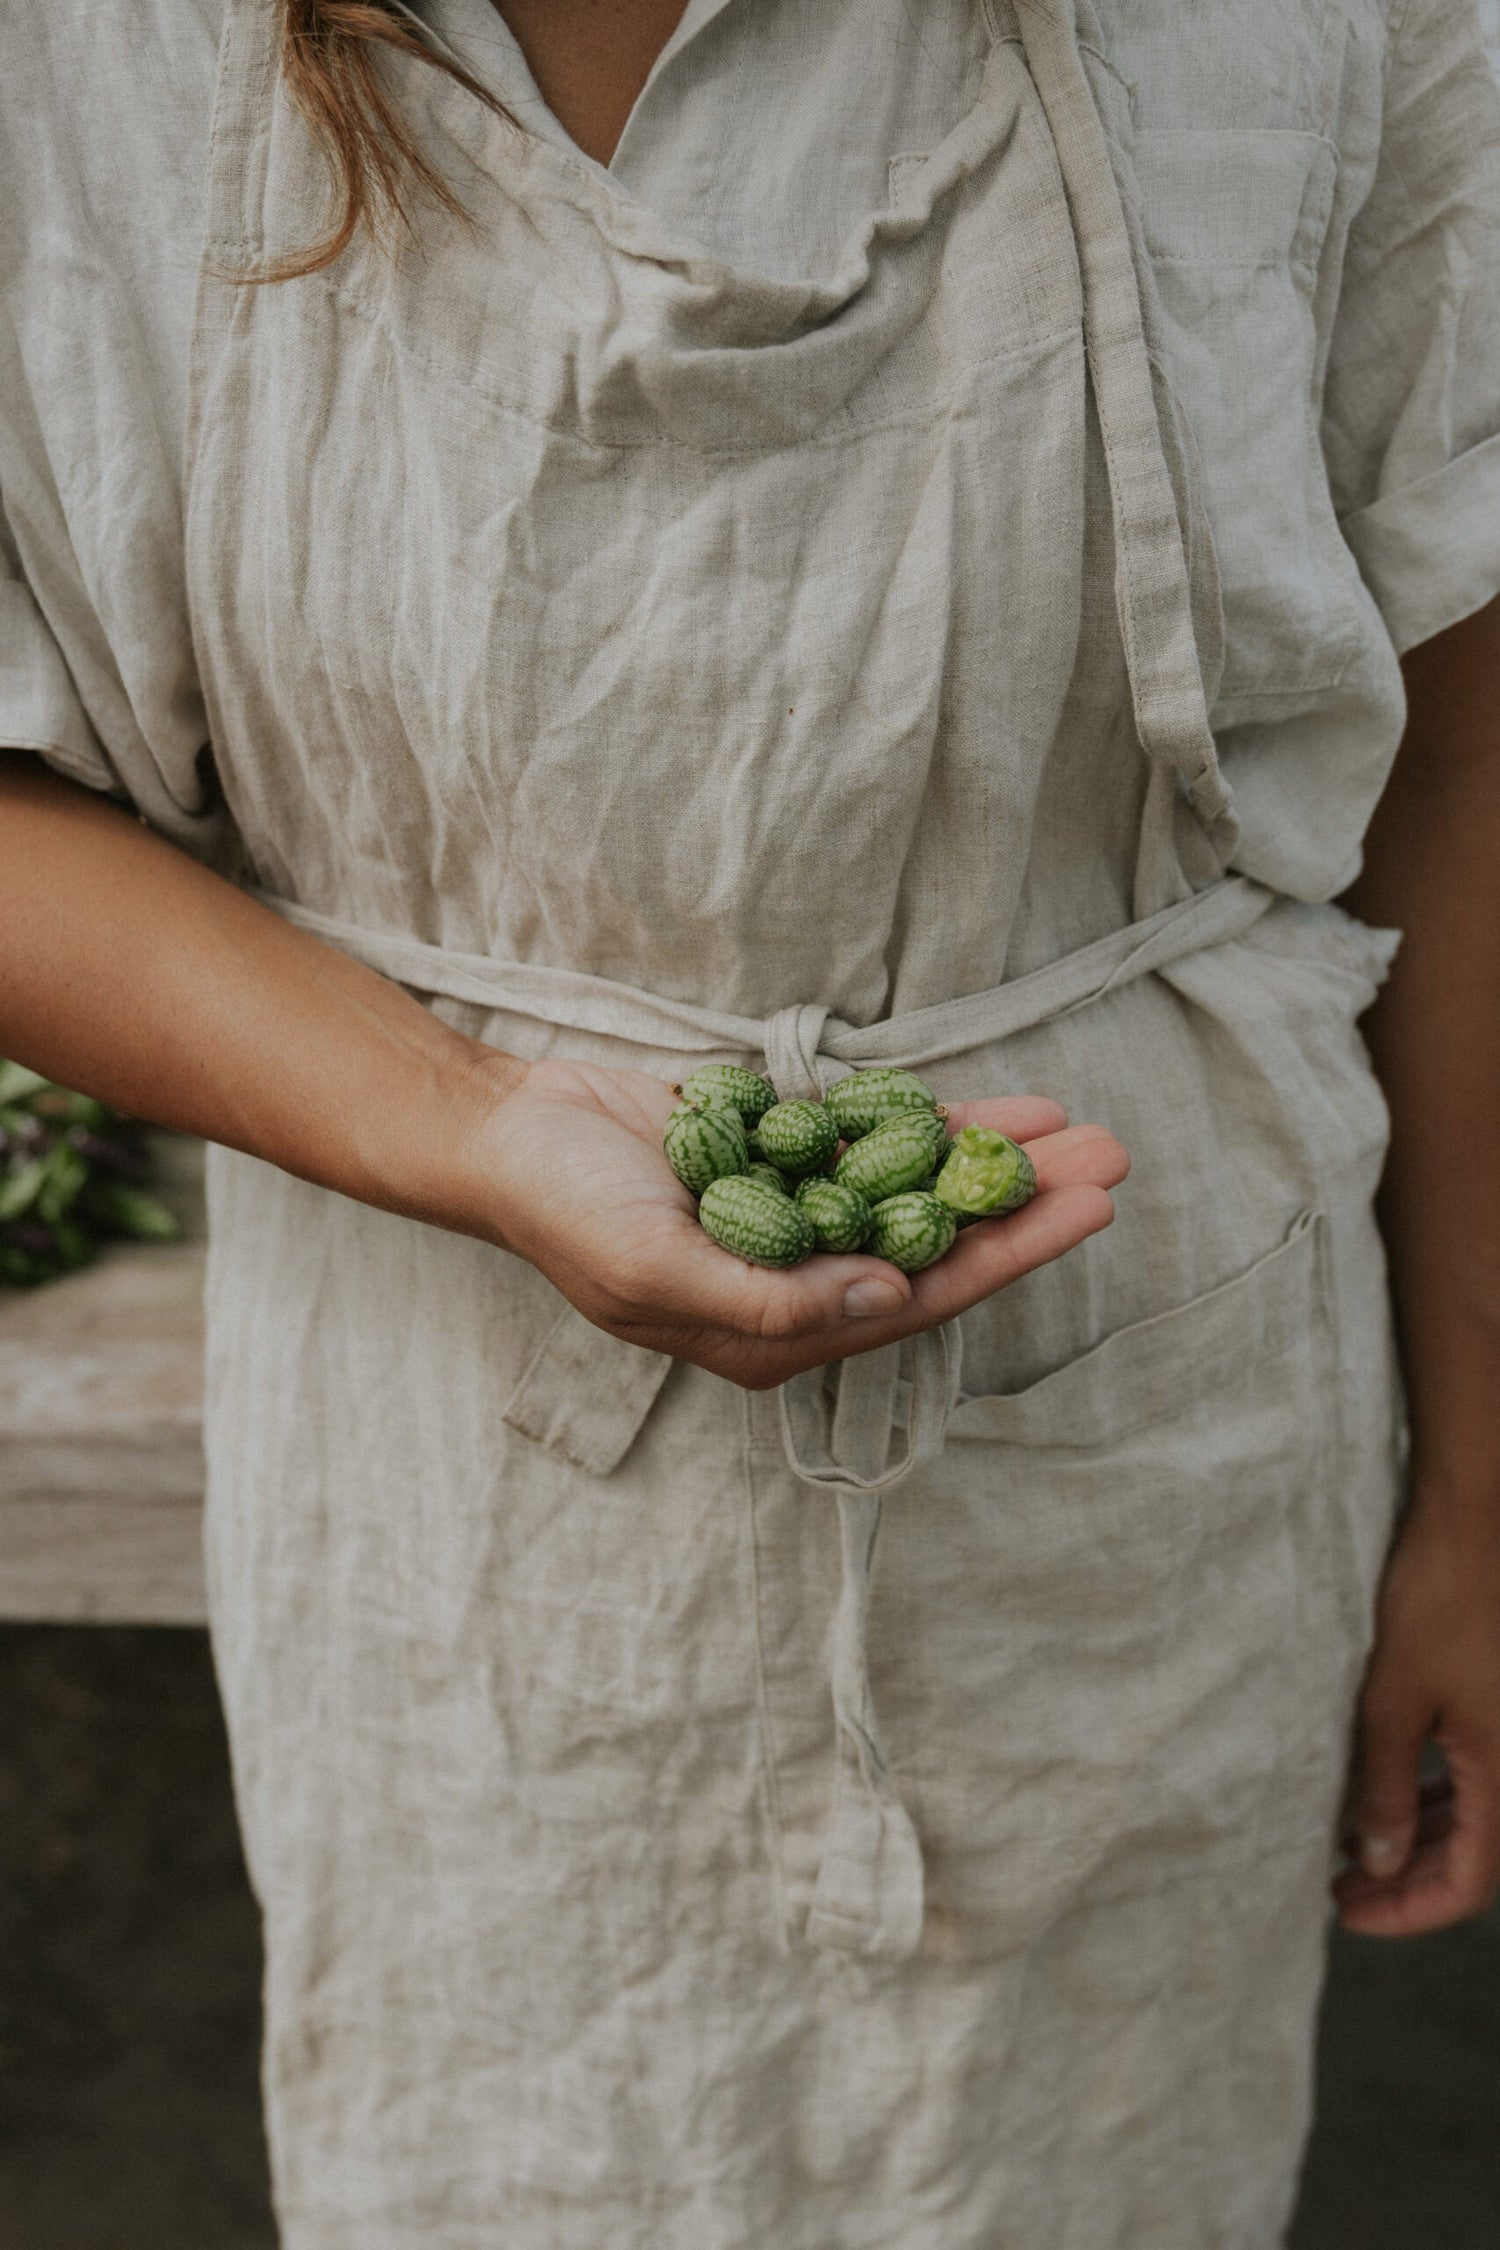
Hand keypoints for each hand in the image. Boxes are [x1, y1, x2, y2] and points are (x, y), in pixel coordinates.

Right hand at [448, 1053, 1128, 1388]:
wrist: (505, 1132)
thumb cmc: (566, 1211)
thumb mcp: (657, 1266)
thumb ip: (773, 1297)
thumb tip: (892, 1301)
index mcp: (775, 1332)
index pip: (919, 1299)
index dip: (1008, 1255)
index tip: (1086, 1210)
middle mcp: (798, 1280)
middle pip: (937, 1244)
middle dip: (1024, 1204)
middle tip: (1113, 1158)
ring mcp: (793, 1214)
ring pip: (916, 1189)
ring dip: (991, 1161)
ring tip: (1079, 1126)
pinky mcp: (780, 1155)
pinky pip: (873, 1141)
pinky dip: (931, 1123)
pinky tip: (998, 1106)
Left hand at [1333, 1499, 1499, 1934]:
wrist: (1477, 1520)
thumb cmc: (1437, 1599)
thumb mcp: (1394, 1698)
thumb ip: (1385, 1785)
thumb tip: (1377, 1859)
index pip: (1468, 1883)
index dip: (1408, 1909)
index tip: (1348, 1910)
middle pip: (1477, 1859)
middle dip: (1409, 1881)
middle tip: (1341, 1885)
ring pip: (1479, 1818)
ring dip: (1421, 1839)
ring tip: (1355, 1847)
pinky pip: (1480, 1776)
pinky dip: (1438, 1796)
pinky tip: (1393, 1796)